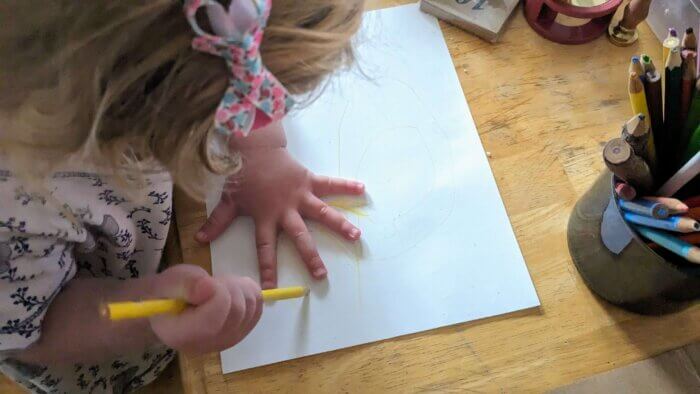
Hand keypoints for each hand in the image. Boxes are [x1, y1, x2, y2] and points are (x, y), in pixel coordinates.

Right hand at [149, 265, 261, 354]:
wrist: (169, 309)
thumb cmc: (167, 294)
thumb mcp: (169, 281)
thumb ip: (187, 283)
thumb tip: (209, 289)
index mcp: (184, 334)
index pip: (220, 309)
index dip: (218, 288)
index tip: (204, 283)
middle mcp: (209, 345)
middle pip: (238, 308)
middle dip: (229, 285)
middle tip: (211, 282)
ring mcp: (227, 342)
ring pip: (251, 306)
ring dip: (239, 287)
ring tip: (219, 287)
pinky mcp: (240, 335)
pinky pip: (257, 309)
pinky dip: (249, 293)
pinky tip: (231, 291)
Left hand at [197, 146, 364, 288]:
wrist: (254, 148)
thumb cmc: (242, 176)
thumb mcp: (228, 201)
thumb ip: (217, 222)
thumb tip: (199, 240)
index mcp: (266, 217)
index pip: (265, 248)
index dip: (267, 268)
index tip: (271, 288)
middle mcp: (286, 210)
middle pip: (300, 236)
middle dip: (311, 256)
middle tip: (322, 274)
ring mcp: (300, 195)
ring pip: (322, 213)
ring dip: (339, 224)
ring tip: (356, 235)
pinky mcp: (309, 180)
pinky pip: (330, 184)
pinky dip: (346, 185)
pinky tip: (363, 188)